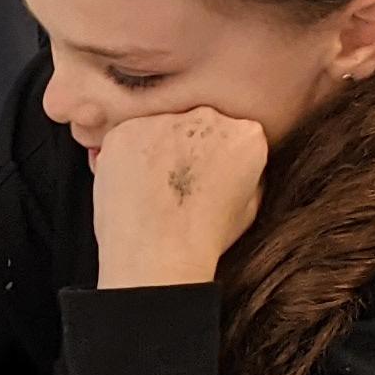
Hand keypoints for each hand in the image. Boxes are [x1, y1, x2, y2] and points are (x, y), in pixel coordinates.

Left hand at [89, 107, 269, 288]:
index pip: (235, 132)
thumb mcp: (249, 207)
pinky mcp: (125, 131)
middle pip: (197, 124)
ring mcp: (162, 120)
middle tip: (176, 186)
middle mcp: (207, 117)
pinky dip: (127, 158)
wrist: (156, 257)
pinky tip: (131, 188)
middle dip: (188, 147)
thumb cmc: (204, 240)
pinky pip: (127, 137)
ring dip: (156, 151)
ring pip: (159, 128)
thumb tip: (233, 163)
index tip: (209, 179)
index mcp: (246, 134)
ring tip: (152, 192)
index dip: (219, 158)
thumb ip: (246, 171)